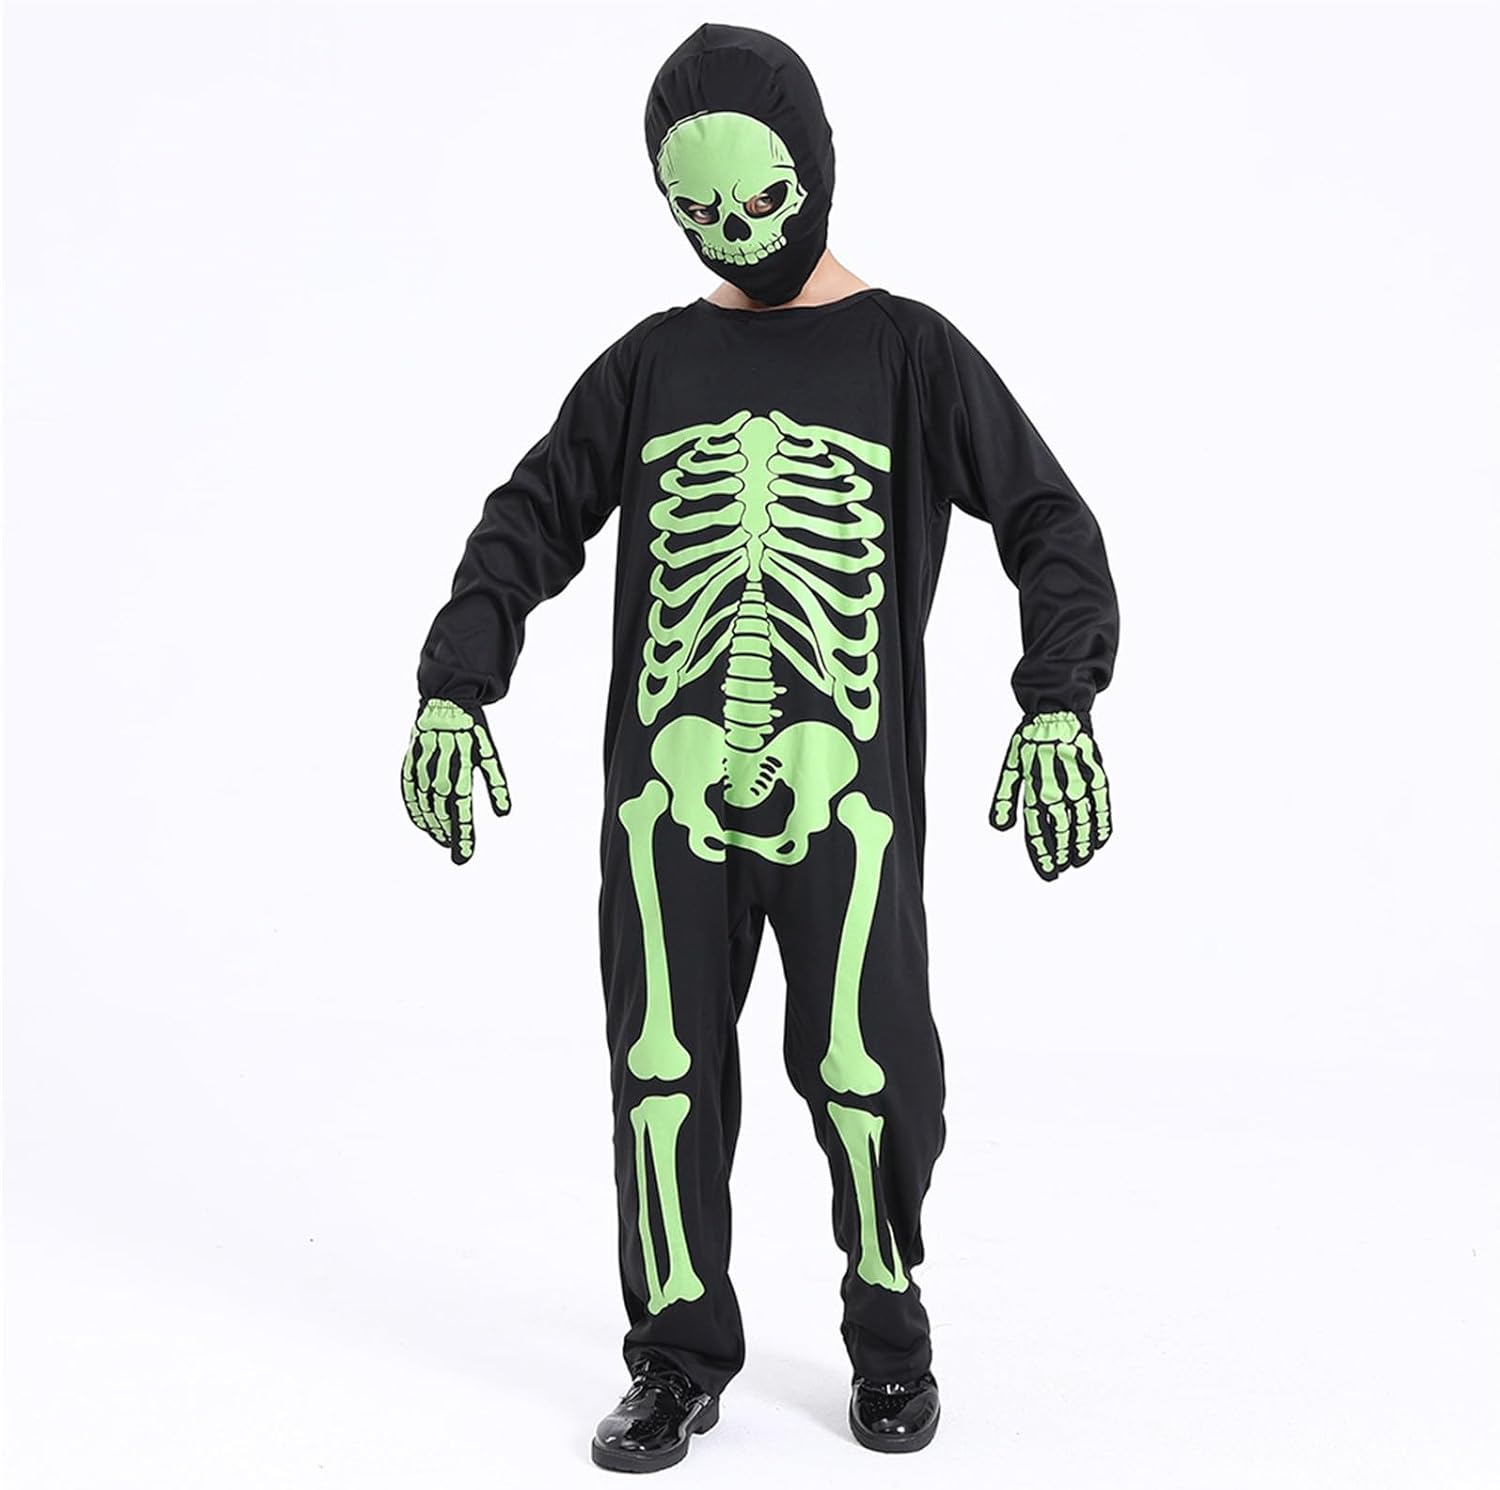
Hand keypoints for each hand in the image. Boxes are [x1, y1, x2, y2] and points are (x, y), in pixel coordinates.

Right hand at [401, 698, 509, 863]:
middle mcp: (438, 766)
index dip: (463, 835)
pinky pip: (408, 789)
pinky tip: (421, 822)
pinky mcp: (411, 760)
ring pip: (424, 803)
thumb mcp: (489, 753)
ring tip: (441, 839)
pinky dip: (414, 809)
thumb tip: (504, 813)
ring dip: (431, 825)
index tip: (462, 857)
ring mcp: (421, 763)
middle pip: (441, 810)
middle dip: (447, 833)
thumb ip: (497, 783)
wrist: (446, 697)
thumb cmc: (472, 727)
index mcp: (461, 763)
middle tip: (453, 848)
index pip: (462, 808)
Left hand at [990, 709, 1110, 880]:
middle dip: (1062, 853)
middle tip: (1062, 869)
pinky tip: (1100, 840)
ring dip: (1082, 845)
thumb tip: (999, 827)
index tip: (1048, 872)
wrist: (1057, 712)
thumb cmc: (1031, 740)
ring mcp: (1078, 781)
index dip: (1043, 853)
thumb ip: (1004, 797)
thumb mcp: (1011, 766)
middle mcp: (1057, 787)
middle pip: (1061, 830)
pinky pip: (1101, 804)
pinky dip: (1102, 824)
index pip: (1038, 829)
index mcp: (1035, 787)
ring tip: (1080, 861)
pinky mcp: (1095, 774)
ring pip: (1082, 822)